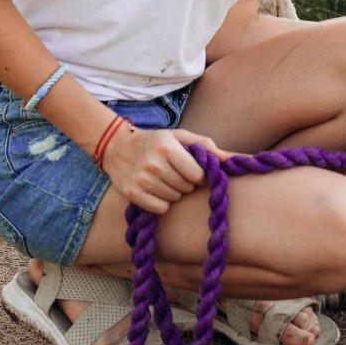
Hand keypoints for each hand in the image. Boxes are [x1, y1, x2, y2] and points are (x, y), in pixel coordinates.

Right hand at [99, 126, 227, 214]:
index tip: (192, 170)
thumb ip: (204, 145)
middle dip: (185, 183)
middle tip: (175, 174)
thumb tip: (228, 160)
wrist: (117, 147)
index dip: (198, 175)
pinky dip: (162, 203)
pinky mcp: (132, 194)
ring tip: (164, 180)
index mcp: (166, 147)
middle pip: (186, 188)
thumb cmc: (155, 141)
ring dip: (174, 192)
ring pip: (174, 199)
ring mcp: (141, 180)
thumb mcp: (178, 136)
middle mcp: (153, 164)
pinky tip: (156, 190)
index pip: (197, 174)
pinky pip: (161, 208)